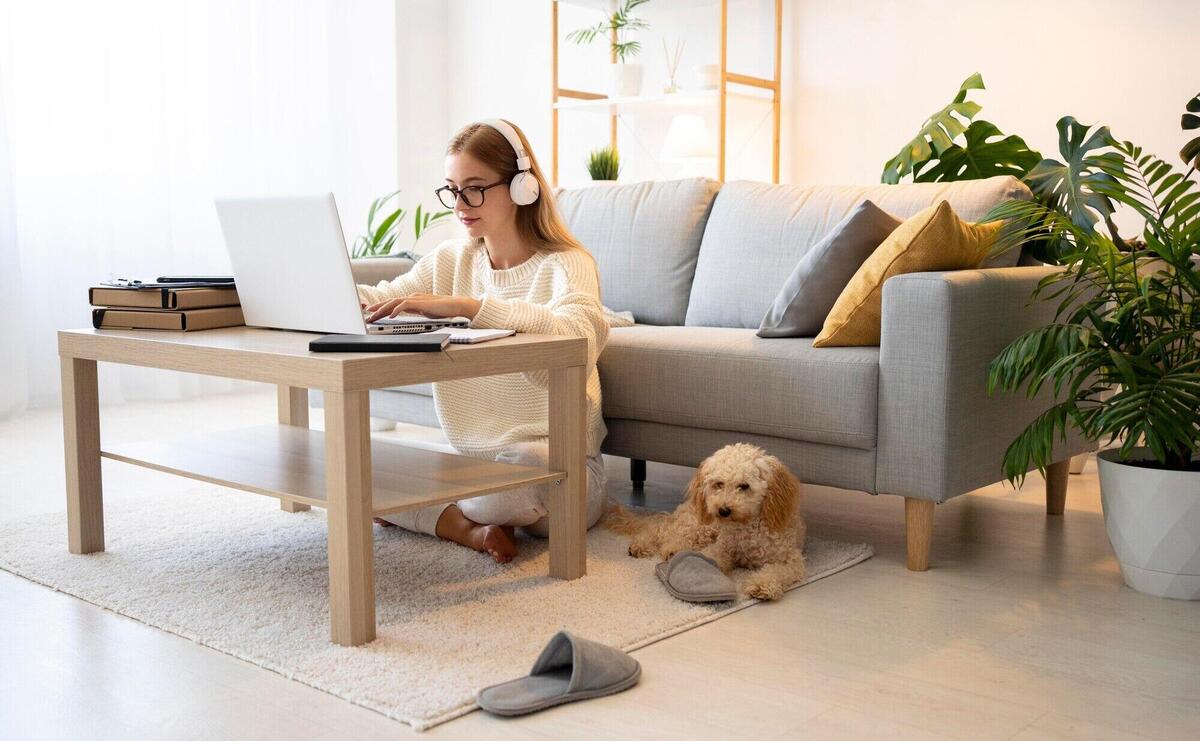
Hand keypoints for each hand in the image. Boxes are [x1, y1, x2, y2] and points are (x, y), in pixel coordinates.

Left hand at [364, 294, 481, 322]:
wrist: (457, 305)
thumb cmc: (443, 309)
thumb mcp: (424, 312)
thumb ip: (414, 312)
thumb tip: (404, 316)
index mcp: (412, 299)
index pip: (393, 303)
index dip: (381, 307)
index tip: (371, 313)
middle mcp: (412, 297)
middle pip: (390, 301)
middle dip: (377, 308)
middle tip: (367, 315)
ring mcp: (416, 298)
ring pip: (394, 302)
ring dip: (382, 309)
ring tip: (374, 315)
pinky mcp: (421, 302)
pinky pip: (405, 305)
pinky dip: (396, 310)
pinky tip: (391, 316)